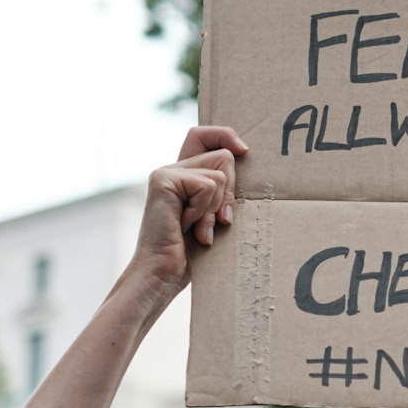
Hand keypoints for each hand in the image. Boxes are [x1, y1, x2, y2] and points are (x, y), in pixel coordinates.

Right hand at [132, 126, 247, 294]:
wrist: (163, 273)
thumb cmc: (191, 253)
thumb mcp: (214, 215)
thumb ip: (222, 189)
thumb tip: (242, 158)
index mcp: (183, 174)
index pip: (203, 135)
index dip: (225, 135)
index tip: (244, 151)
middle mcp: (172, 169)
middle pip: (223, 157)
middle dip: (230, 193)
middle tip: (215, 221)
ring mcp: (166, 172)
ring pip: (219, 174)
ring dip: (216, 208)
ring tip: (198, 228)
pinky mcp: (164, 180)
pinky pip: (208, 186)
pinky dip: (205, 211)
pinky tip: (187, 226)